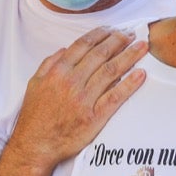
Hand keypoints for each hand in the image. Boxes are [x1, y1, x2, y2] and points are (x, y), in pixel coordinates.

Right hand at [10, 28, 146, 160]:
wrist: (35, 145)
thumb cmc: (35, 117)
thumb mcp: (34, 84)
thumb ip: (48, 64)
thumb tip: (64, 50)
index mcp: (58, 72)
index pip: (83, 45)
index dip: (101, 34)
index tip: (113, 30)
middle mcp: (72, 82)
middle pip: (100, 54)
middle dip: (118, 41)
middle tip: (131, 34)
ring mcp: (84, 99)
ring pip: (111, 71)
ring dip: (129, 56)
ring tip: (141, 47)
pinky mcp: (94, 117)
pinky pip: (115, 97)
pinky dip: (130, 84)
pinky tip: (140, 74)